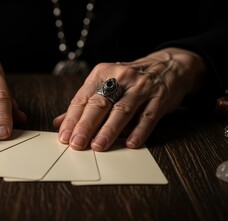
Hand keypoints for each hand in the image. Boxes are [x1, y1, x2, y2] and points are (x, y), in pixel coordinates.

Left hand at [53, 47, 205, 150]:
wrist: (168, 66)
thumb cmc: (129, 80)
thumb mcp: (105, 84)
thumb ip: (84, 104)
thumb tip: (59, 123)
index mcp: (102, 73)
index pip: (83, 98)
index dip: (72, 118)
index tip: (64, 136)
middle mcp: (121, 78)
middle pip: (100, 103)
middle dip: (86, 125)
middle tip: (77, 143)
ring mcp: (141, 87)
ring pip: (122, 110)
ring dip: (109, 130)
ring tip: (98, 146)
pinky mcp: (159, 98)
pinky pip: (148, 116)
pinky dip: (139, 131)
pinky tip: (130, 143)